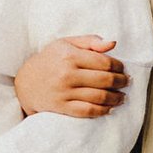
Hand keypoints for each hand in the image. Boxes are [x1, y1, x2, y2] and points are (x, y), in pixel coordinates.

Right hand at [15, 35, 129, 118]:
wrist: (25, 82)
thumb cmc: (49, 60)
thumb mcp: (66, 43)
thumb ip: (90, 41)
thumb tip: (113, 44)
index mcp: (69, 55)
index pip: (104, 62)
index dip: (119, 66)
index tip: (122, 68)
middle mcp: (67, 74)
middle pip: (105, 80)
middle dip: (121, 82)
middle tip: (126, 82)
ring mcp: (64, 92)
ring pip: (99, 97)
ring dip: (116, 98)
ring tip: (122, 96)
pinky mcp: (61, 107)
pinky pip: (88, 111)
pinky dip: (102, 111)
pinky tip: (109, 108)